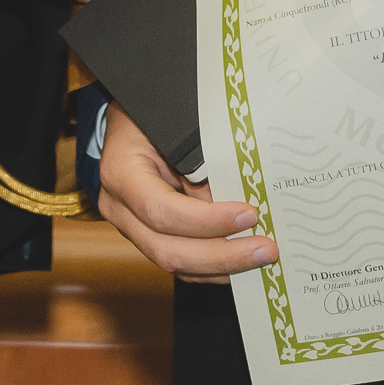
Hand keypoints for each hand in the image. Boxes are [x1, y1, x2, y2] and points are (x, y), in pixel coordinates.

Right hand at [94, 103, 276, 277]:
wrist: (126, 123)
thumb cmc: (152, 118)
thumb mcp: (177, 127)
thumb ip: (202, 164)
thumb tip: (240, 202)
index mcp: (121, 173)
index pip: (162, 210)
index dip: (207, 220)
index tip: (249, 215)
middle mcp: (118, 207)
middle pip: (167, 249)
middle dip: (221, 255)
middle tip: (265, 250)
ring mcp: (128, 226)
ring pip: (174, 263)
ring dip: (221, 266)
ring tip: (260, 258)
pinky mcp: (144, 236)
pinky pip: (179, 261)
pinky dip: (212, 266)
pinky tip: (241, 261)